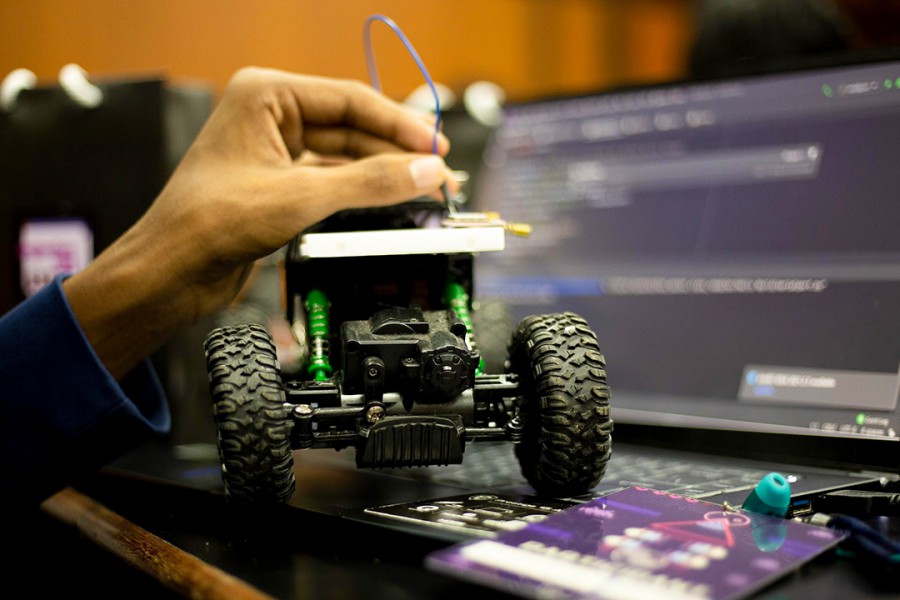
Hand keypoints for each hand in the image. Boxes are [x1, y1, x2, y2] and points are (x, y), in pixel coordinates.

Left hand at [63, 67, 454, 378]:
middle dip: (396, 153)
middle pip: (352, 128)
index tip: (436, 146)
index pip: (350, 100)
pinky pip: (333, 179)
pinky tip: (390, 202)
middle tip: (438, 175)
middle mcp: (270, 115)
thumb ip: (369, 182)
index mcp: (265, 95)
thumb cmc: (208, 224)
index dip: (400, 124)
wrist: (171, 272)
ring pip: (345, 155)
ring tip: (424, 190)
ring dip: (383, 174)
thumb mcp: (301, 197)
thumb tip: (425, 171)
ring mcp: (274, 150)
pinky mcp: (279, 183)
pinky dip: (362, 191)